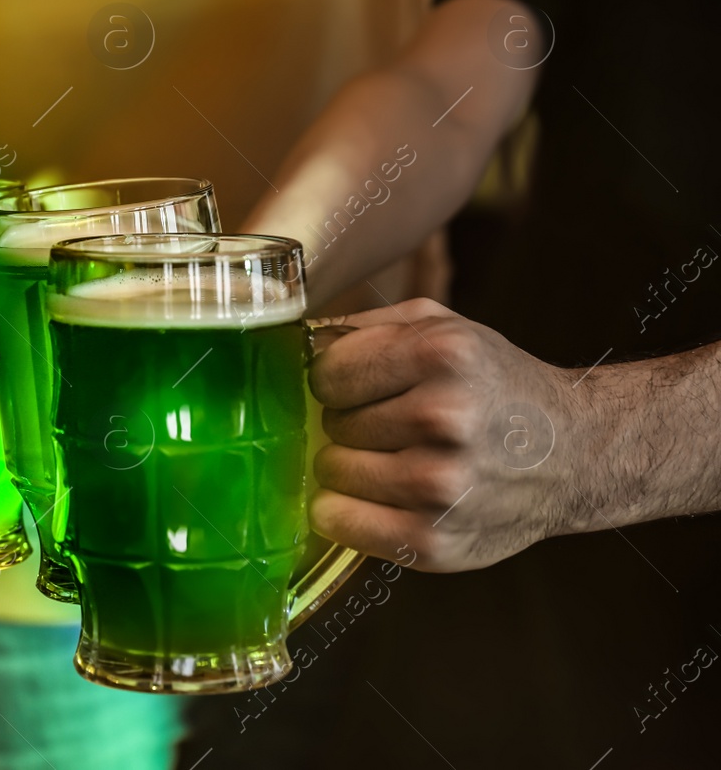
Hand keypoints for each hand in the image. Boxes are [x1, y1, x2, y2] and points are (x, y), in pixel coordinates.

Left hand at [307, 299, 581, 571]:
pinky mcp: (433, 541)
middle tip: (396, 426)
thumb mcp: (444, 328)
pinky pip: (337, 522)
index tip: (363, 387)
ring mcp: (439, 485)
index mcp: (444, 354)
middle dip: (352, 423)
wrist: (578, 455)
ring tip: (398, 458)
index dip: (337, 380)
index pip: (327, 372)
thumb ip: (364, 327)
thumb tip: (291, 344)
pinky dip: (346, 511)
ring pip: (330, 471)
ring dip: (351, 466)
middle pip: (332, 423)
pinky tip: (382, 497)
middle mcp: (444, 417)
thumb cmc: (494, 386)